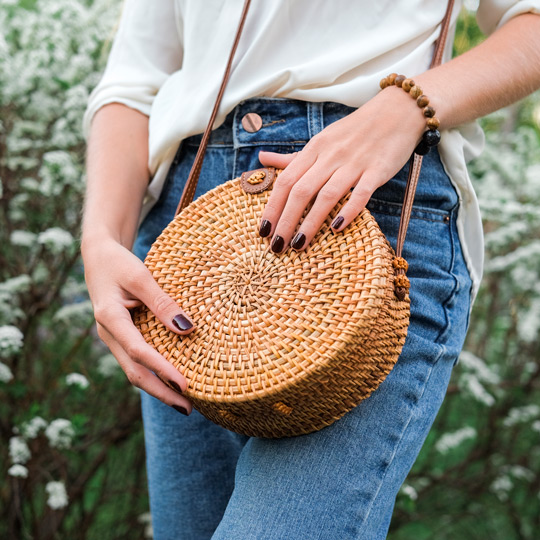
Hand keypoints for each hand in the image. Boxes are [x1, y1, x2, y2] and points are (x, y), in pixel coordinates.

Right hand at [82, 237, 195, 414]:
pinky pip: (136, 360)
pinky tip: (170, 380)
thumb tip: (187, 329)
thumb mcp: (141, 277)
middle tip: (188, 408)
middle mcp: (109, 334)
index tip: (185, 385)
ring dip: (157, 388)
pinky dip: (153, 373)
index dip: (162, 370)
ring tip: (183, 402)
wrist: (98, 257)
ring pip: (134, 370)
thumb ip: (163, 303)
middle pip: (135, 372)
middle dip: (161, 392)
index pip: (140, 352)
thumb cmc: (119, 263)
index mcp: (110, 318)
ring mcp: (113, 337)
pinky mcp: (120, 336)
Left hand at [257, 87, 425, 251]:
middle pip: (301, 191)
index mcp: (314, 149)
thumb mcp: (321, 140)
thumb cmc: (355, 132)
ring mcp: (354, 163)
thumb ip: (293, 157)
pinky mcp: (377, 170)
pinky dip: (348, 210)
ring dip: (310, 223)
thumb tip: (262, 158)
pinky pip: (361, 193)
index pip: (286, 181)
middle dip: (286, 221)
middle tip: (276, 247)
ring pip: (327, 195)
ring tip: (299, 245)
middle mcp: (330, 156)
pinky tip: (336, 228)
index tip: (262, 231)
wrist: (398, 111)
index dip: (272, 207)